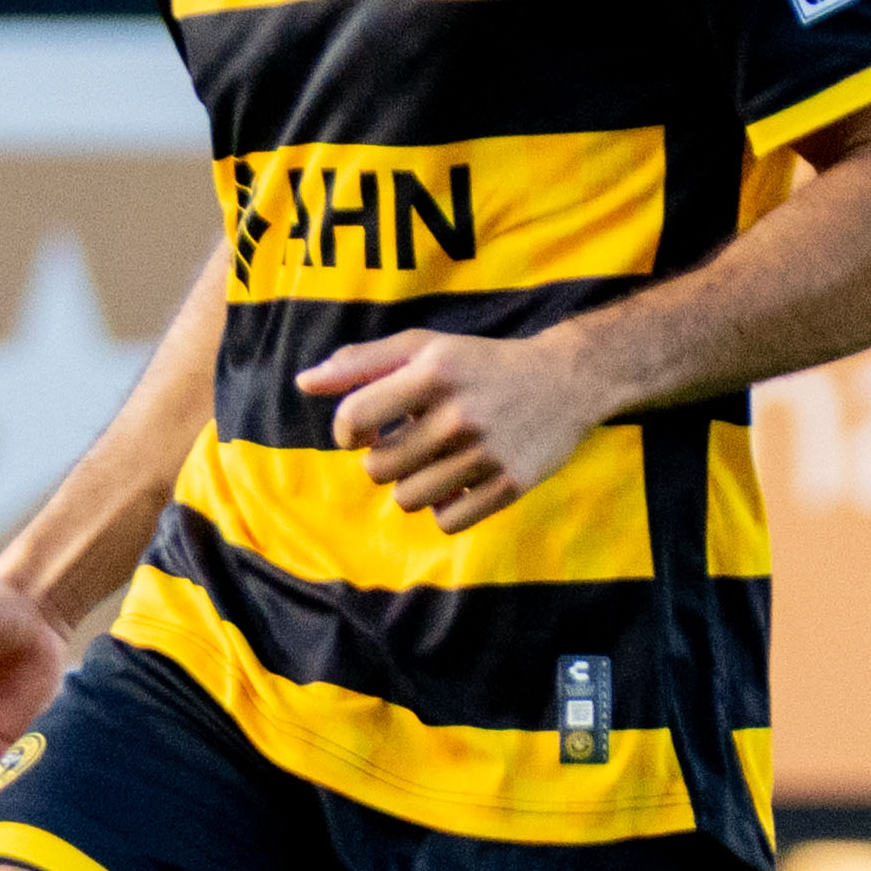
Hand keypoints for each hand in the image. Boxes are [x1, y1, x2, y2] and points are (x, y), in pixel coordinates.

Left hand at [297, 328, 610, 531]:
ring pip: (408, 500)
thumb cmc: (480, 363)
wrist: (566, 380)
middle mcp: (458, 413)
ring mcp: (486, 453)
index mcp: (433, 371)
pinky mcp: (510, 485)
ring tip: (435, 464)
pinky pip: (448, 522)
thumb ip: (362, 362)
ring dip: (413, 486)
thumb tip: (304, 383)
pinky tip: (460, 484)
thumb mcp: (425, 347)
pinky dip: (446, 510)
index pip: (355, 418)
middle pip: (378, 468)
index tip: (365, 429)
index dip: (348, 431)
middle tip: (410, 444)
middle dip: (384, 459)